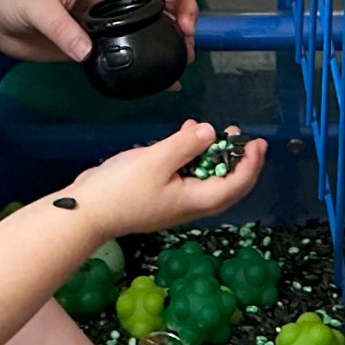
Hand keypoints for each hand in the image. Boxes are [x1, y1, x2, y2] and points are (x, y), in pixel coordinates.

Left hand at [0, 0, 199, 64]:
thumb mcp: (35, 5)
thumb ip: (60, 26)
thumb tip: (86, 51)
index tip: (169, 0)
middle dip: (182, 8)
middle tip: (187, 34)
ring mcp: (108, 19)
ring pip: (153, 22)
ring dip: (173, 36)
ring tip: (182, 58)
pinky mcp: (100, 43)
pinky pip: (133, 50)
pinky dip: (152, 62)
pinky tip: (165, 80)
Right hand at [64, 121, 264, 236]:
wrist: (86, 212)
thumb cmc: (121, 189)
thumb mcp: (156, 160)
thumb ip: (186, 145)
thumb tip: (210, 133)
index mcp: (195, 200)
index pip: (235, 184)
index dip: (250, 164)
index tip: (257, 142)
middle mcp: (189, 205)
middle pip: (226, 186)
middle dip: (238, 161)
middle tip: (242, 138)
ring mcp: (173, 202)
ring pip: (205, 179)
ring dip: (212, 156)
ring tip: (212, 131)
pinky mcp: (159, 195)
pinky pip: (186, 176)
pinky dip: (190, 157)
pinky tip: (184, 136)